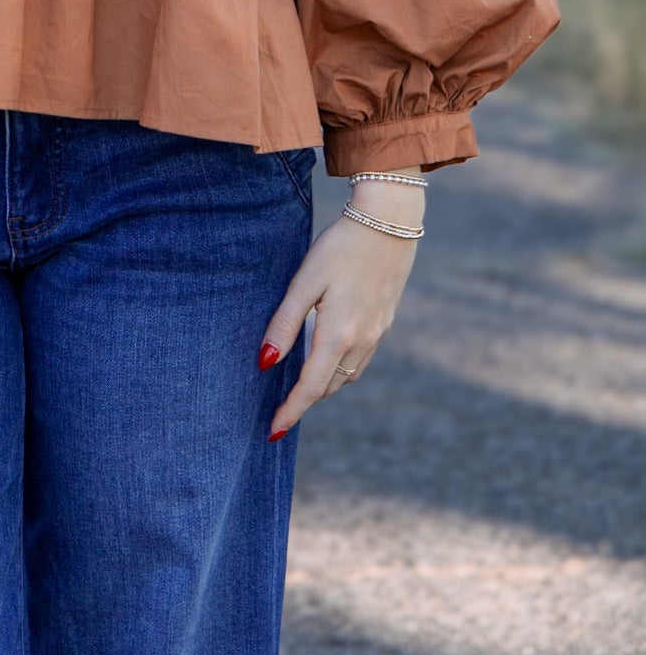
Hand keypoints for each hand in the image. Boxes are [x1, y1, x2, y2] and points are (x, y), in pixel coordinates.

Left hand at [258, 171, 424, 435]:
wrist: (389, 224)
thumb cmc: (339, 248)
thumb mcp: (305, 281)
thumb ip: (284, 323)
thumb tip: (264, 363)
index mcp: (338, 335)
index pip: (311, 387)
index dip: (291, 410)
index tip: (273, 431)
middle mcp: (361, 342)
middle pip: (329, 386)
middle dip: (306, 401)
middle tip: (281, 411)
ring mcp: (377, 333)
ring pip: (347, 375)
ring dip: (325, 386)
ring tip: (300, 387)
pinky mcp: (385, 322)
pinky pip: (360, 359)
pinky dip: (341, 368)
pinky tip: (327, 356)